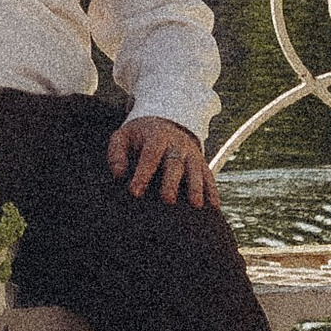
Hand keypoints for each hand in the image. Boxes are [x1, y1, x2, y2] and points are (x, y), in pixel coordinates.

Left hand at [106, 114, 220, 207]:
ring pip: (195, 170)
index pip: (150, 155)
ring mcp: (192, 154)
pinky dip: (212, 191)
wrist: (165, 123)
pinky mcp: (201, 163)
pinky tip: (214, 207)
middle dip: (172, 181)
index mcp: (156, 137)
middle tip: (167, 200)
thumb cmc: (139, 137)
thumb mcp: (123, 137)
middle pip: (175, 163)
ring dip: (197, 187)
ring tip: (195, 205)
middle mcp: (177, 144)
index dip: (143, 173)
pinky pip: (209, 176)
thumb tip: (118, 174)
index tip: (134, 192)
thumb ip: (116, 153)